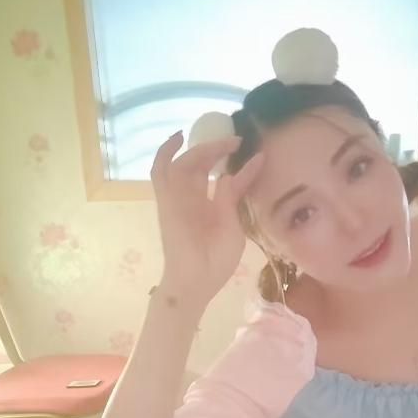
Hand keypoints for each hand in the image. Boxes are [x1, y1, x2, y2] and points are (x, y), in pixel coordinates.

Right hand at [150, 132, 263, 304]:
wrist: (197, 280)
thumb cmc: (217, 262)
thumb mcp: (234, 226)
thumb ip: (232, 199)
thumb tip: (233, 173)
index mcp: (213, 209)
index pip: (226, 181)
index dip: (242, 167)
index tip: (257, 154)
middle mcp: (195, 200)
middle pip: (203, 165)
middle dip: (218, 150)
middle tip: (236, 139)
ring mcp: (179, 198)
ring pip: (184, 163)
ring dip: (200, 149)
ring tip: (219, 140)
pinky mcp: (167, 200)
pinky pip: (160, 171)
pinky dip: (164, 152)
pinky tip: (177, 137)